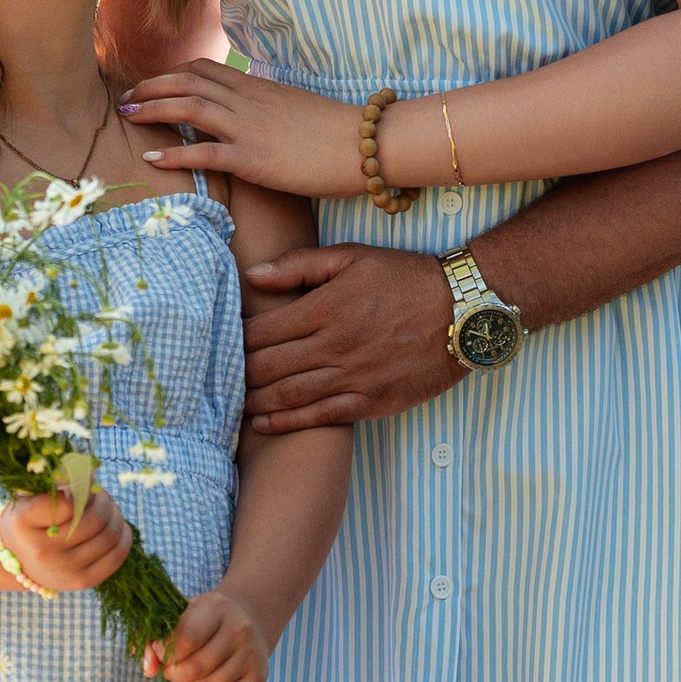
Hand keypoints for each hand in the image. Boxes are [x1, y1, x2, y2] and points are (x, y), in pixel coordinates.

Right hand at [0, 485, 133, 594]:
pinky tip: (119, 526)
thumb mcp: (30, 495)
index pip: (69, 502)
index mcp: (24, 522)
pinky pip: (116, 556)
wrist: (17, 560)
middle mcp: (42, 551)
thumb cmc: (29, 520)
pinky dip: (124, 536)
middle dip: (104, 501)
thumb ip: (55, 481)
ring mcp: (63, 570)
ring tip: (108, 509)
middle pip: (95, 520)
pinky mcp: (81, 582)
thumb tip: (90, 473)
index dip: (85, 488)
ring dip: (116, 516)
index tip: (84, 483)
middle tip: (101, 495)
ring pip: (109, 536)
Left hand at [121, 59, 364, 195]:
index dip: (170, 74)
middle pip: (187, 80)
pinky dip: (174, 152)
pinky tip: (151, 157)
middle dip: (151, 86)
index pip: (203, 68)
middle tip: (125, 98)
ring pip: (188, 107)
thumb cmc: (335, 131)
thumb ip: (267, 105)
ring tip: (127, 116)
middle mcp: (247, 101)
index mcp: (257, 86)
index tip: (150, 84)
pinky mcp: (253, 158)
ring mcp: (248, 128)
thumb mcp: (294, 107)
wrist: (365, 144)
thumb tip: (250, 112)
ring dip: (152, 109)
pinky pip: (204, 152)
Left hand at [145, 585, 269, 681]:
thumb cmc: (205, 620)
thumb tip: (148, 670)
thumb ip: (154, 639)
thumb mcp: (180, 616)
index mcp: (217, 608)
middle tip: (170, 671)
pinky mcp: (258, 677)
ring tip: (182, 681)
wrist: (247, 620)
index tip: (160, 652)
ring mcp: (252, 655)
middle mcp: (239, 630)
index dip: (165, 653)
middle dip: (173, 675)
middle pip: (195, 668)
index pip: (185, 640)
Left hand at [241, 243, 462, 427]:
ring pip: (286, 396)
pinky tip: (263, 425)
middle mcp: (334, 345)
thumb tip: (251, 277)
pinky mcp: (371, 402)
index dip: (235, 340)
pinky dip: (285, 424)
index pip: (261, 331)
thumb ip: (299, 265)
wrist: (463, 310)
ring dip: (253, 401)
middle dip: (237, 373)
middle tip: (217, 376)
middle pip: (266, 367)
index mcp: (324, 307)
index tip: (222, 343)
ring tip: (231, 402)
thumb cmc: (405, 278)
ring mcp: (353, 377)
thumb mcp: (352, 256)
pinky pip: (318, 418)